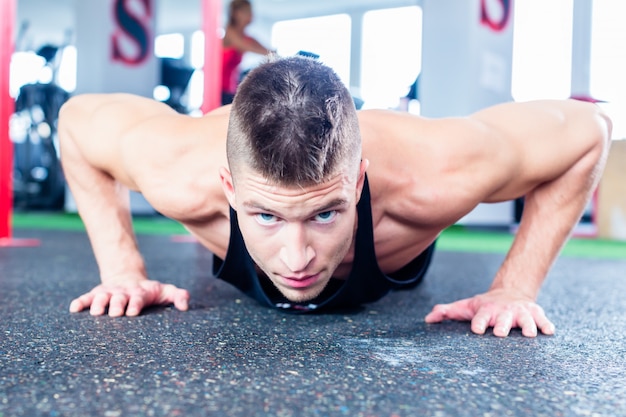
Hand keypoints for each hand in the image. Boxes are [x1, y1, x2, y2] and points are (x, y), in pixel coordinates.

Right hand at [69, 279, 189, 316]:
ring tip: (95, 312)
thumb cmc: (150, 291)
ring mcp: (109, 293)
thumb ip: (178, 296)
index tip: (133, 311)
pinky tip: (74, 308)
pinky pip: (86, 297)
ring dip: (98, 304)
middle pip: (119, 298)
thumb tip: (185, 306)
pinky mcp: (96, 294)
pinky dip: (80, 302)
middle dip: (117, 304)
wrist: (128, 277)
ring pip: (102, 297)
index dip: (135, 304)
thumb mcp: (165, 291)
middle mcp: (123, 292)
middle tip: (116, 313)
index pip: (138, 298)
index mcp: (140, 293)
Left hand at [424, 288, 554, 337]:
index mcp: (486, 311)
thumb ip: (446, 312)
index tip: (477, 330)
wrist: (509, 292)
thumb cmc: (483, 306)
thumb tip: (427, 319)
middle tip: (500, 333)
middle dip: (501, 325)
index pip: (480, 317)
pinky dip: (546, 324)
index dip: (478, 323)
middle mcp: (503, 311)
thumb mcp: (465, 307)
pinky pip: (542, 319)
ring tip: (528, 334)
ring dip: (527, 326)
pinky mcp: (535, 313)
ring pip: (525, 319)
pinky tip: (549, 331)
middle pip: (503, 319)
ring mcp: (520, 312)